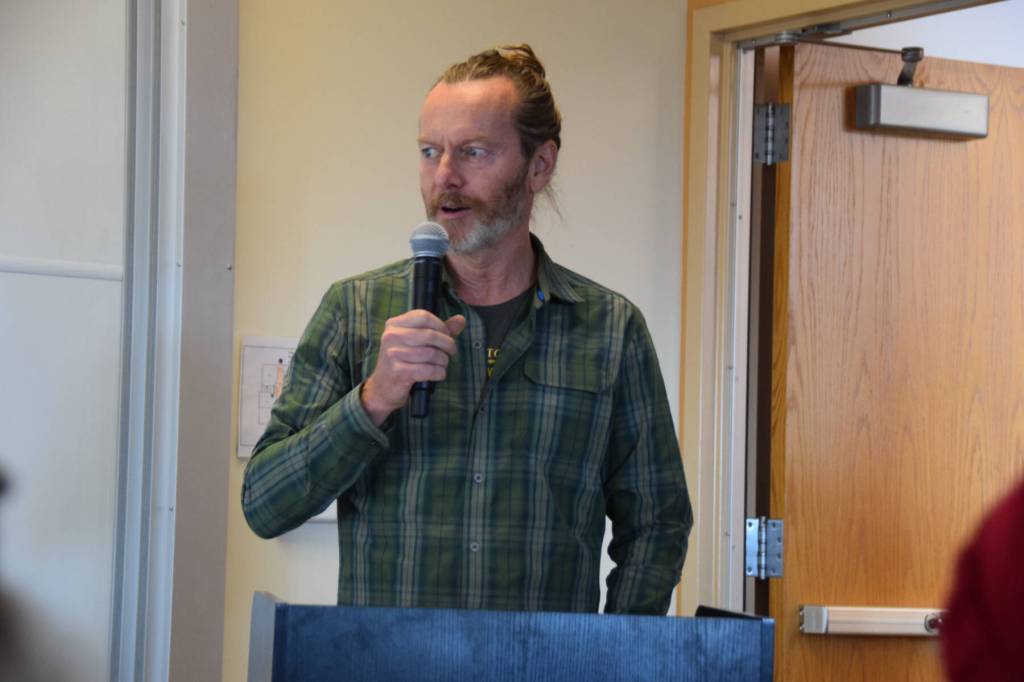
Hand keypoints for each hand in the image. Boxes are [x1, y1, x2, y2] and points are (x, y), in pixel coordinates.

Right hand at [360, 310, 466, 425]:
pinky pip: (428, 370)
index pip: (423, 316)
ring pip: (432, 354)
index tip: (447, 335)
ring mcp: (393, 354)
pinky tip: (438, 374)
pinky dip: (439, 373)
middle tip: (451, 352)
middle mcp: (391, 336)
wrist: (382, 388)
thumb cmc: (403, 362)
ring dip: (444, 361)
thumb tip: (461, 320)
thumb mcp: (417, 342)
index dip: (441, 326)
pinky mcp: (399, 371)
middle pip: (430, 335)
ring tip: (443, 364)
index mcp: (394, 324)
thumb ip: (439, 330)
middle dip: (448, 344)